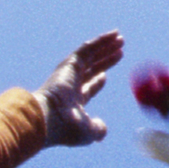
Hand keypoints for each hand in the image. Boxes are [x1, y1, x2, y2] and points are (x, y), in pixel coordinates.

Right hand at [39, 28, 127, 143]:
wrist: (48, 119)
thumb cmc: (65, 128)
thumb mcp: (87, 132)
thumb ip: (96, 129)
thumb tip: (102, 130)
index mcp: (72, 102)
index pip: (86, 88)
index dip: (97, 81)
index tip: (106, 75)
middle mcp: (70, 85)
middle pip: (91, 68)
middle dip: (105, 60)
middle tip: (119, 51)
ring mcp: (69, 73)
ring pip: (90, 55)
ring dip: (105, 46)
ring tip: (120, 38)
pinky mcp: (69, 64)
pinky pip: (87, 49)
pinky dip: (101, 41)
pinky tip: (113, 35)